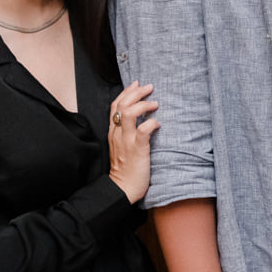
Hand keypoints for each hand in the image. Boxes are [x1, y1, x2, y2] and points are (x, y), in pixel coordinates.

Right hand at [107, 81, 159, 202]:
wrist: (122, 187)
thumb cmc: (126, 168)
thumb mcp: (122, 146)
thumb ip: (126, 131)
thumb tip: (140, 117)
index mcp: (113, 132)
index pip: (116, 105)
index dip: (126, 92)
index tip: (137, 84)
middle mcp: (117, 133)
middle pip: (122, 104)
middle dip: (136, 92)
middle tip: (149, 87)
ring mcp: (126, 140)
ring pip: (129, 113)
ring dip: (143, 105)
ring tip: (155, 104)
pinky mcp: (137, 149)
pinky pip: (143, 130)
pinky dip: (152, 123)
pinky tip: (158, 123)